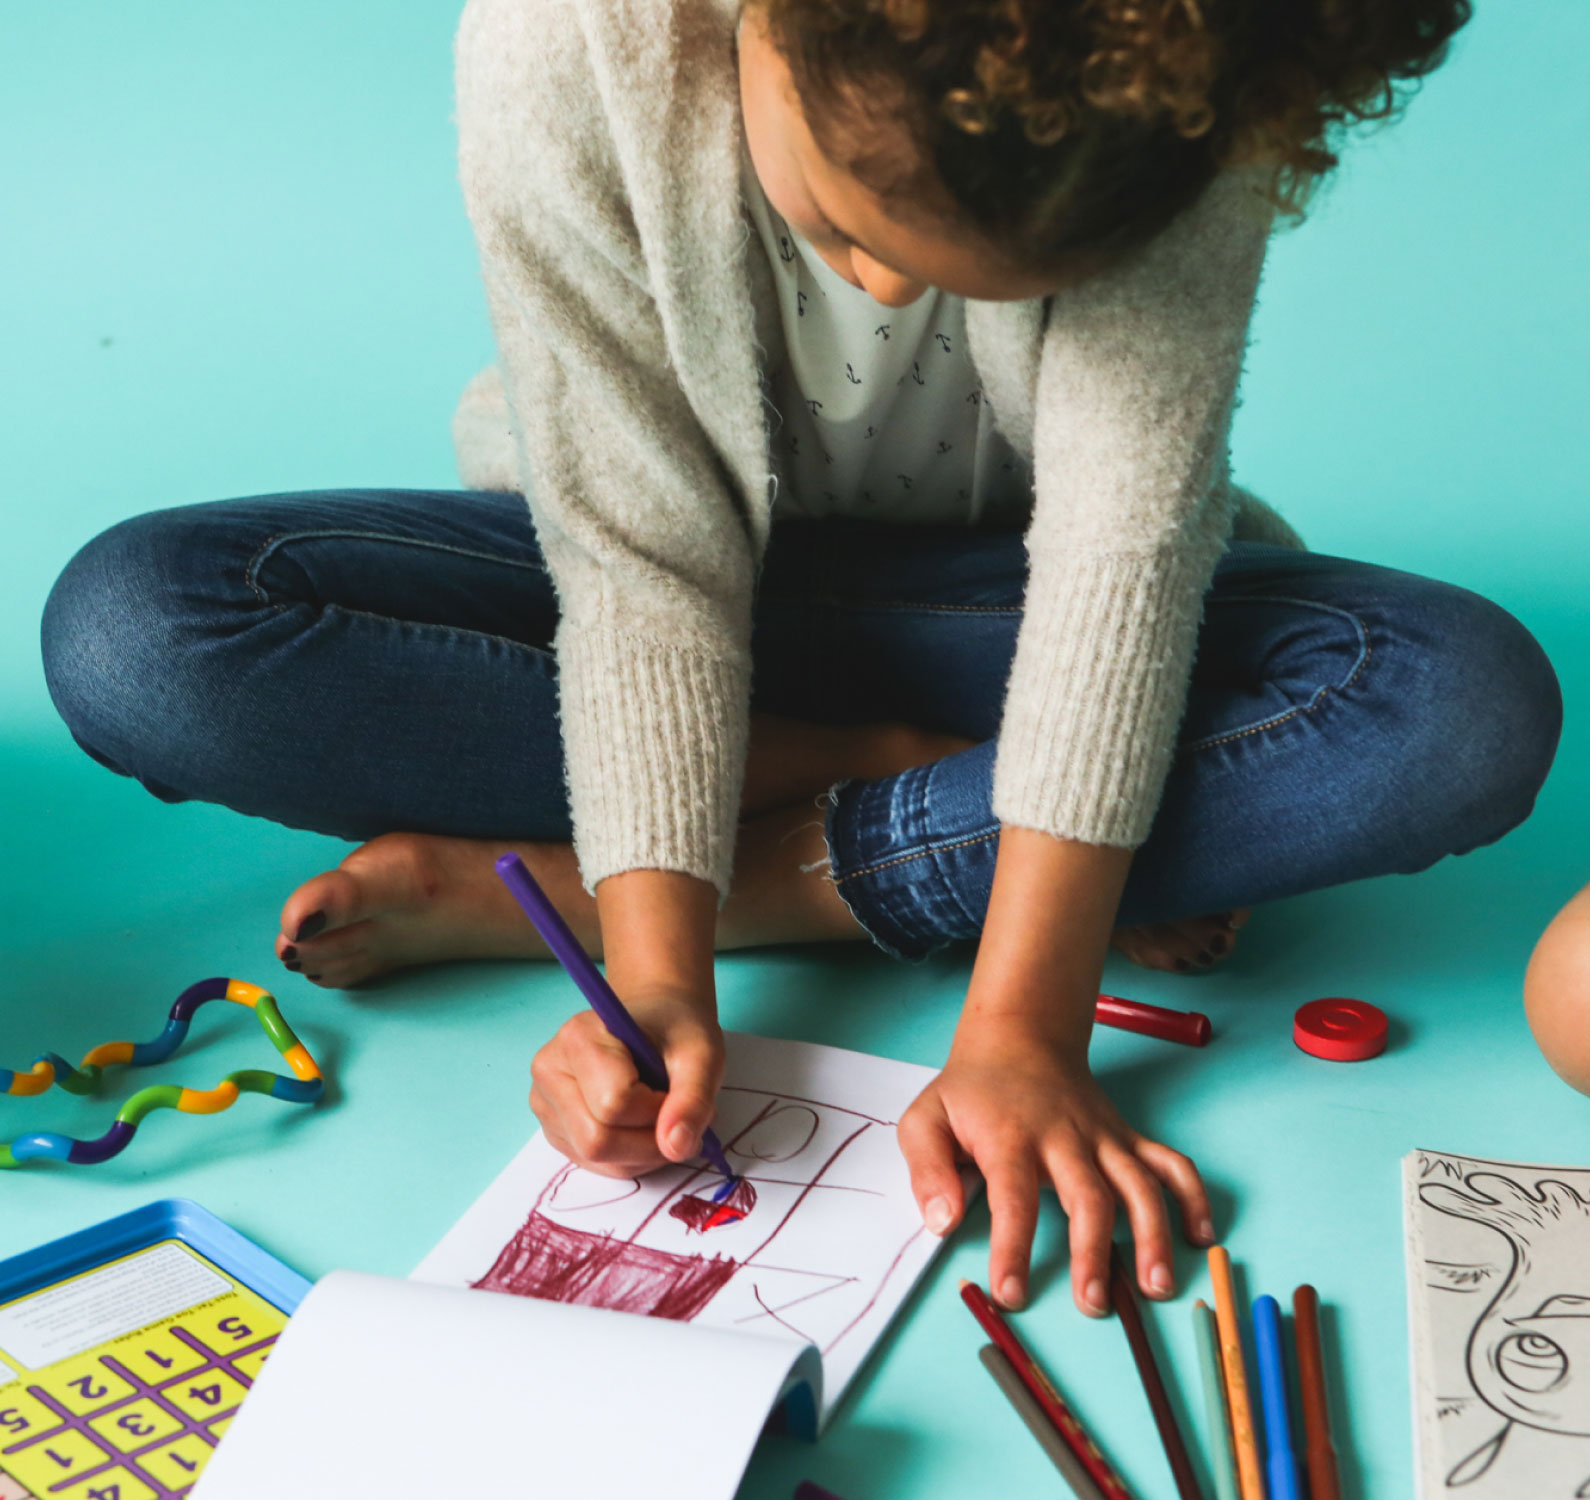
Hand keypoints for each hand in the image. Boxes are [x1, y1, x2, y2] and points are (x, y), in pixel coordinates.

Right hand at [528, 989, 724, 1176]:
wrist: (657, 1023)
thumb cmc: (675, 1031)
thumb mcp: (701, 1054)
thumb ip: (692, 1100)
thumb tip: (676, 1147)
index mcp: (578, 1038)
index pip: (613, 1104)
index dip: (657, 1111)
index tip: (677, 1091)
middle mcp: (550, 1071)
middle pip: (596, 1140)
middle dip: (650, 1141)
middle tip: (677, 1116)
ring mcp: (546, 1103)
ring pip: (596, 1158)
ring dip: (643, 1153)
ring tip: (663, 1118)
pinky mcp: (554, 1129)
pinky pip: (594, 1165)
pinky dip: (630, 1158)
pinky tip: (643, 1127)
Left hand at [898, 1017, 1213, 1316]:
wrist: (1019, 1039)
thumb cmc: (970, 1092)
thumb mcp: (925, 1119)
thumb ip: (927, 1170)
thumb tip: (942, 1221)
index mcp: (1010, 1138)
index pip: (1014, 1198)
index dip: (1013, 1248)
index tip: (1011, 1293)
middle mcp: (1064, 1137)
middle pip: (1088, 1196)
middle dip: (1093, 1253)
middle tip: (1092, 1305)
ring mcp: (1103, 1136)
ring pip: (1138, 1183)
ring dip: (1153, 1235)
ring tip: (1156, 1287)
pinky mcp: (1128, 1136)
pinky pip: (1170, 1163)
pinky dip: (1193, 1196)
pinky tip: (1201, 1236)